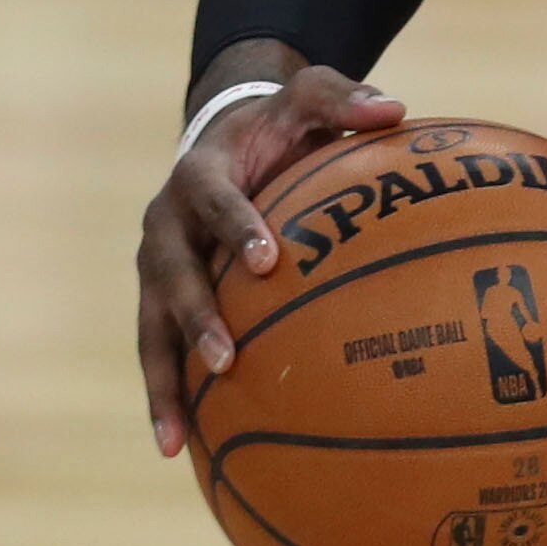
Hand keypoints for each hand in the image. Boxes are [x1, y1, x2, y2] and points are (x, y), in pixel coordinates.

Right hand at [134, 61, 402, 454]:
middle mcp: (165, 222)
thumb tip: (397, 109)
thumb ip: (344, 100)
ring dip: (163, 379)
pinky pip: (157, 350)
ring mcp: (156, 265)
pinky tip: (179, 450)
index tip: (266, 261)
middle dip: (194, 317)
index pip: (215, 199)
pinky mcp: (159, 298)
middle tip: (227, 359)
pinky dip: (166, 396)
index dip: (236, 227)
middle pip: (170, 273)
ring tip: (178, 436)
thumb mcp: (310, 96)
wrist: (223, 137)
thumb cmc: (279, 123)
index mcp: (201, 172)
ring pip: (150, 326)